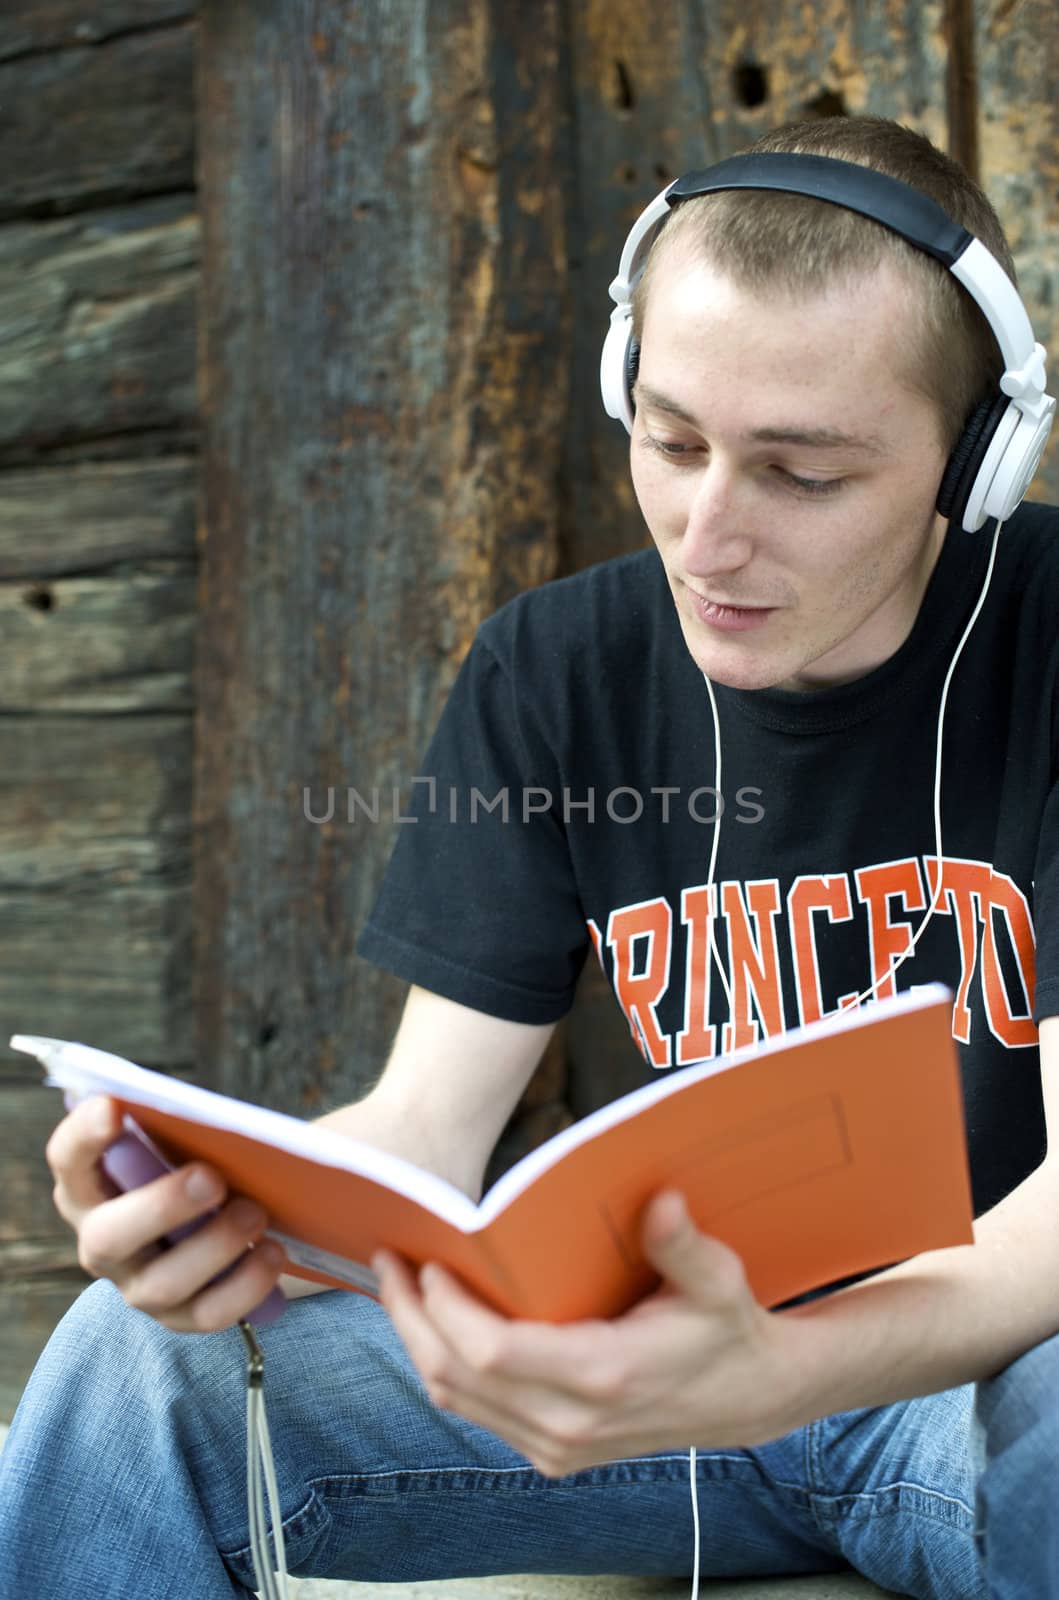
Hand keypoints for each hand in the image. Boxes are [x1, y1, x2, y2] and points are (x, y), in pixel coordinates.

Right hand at [46, 1095, 286, 1332]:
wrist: (215, 1222)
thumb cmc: (186, 1166)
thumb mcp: (173, 1144)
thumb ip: (176, 1128)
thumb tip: (215, 1118)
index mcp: (89, 1186)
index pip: (67, 1159)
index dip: (82, 1135)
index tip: (111, 1106)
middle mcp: (101, 1242)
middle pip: (109, 1237)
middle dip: (162, 1206)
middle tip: (212, 1178)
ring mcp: (137, 1286)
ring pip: (163, 1283)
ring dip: (215, 1246)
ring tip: (255, 1212)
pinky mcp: (179, 1318)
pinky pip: (209, 1314)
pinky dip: (246, 1284)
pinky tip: (272, 1252)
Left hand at [374, 1189, 799, 1476]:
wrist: (749, 1399)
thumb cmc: (725, 1328)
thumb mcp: (718, 1281)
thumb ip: (683, 1244)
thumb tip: (662, 1200)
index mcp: (603, 1377)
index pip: (492, 1353)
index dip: (446, 1309)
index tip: (428, 1261)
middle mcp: (571, 1424)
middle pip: (456, 1378)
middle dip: (410, 1318)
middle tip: (389, 1262)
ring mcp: (558, 1447)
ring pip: (456, 1401)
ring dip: (419, 1342)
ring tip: (399, 1285)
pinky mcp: (552, 1453)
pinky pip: (477, 1412)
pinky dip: (445, 1366)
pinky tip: (436, 1324)